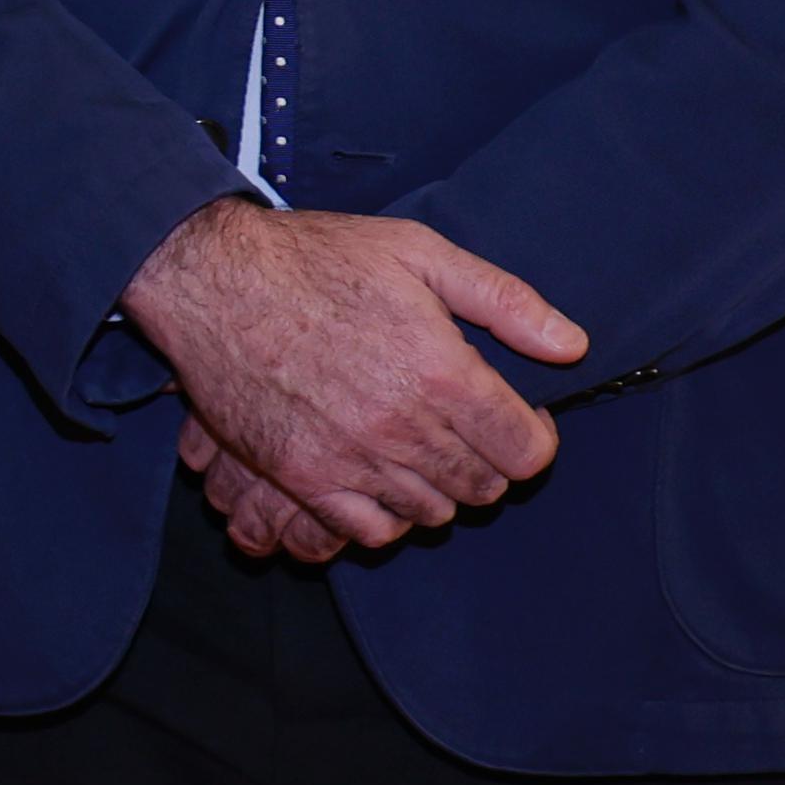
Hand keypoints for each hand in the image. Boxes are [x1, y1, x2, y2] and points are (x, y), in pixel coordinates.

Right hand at [120, 200, 586, 555]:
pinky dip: (387, 516)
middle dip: (488, 462)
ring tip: (420, 449)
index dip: (535, 439)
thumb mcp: (418, 252)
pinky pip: (370, 531)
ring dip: (438, 488)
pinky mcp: (302, 477)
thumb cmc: (316, 258)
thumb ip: (504, 300)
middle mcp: (404, 427)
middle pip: (483, 488)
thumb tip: (572, 345)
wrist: (212, 279)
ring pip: (431, 513)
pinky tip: (380, 478)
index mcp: (443, 372)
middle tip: (466, 430)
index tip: (520, 420)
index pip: (526, 452)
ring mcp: (350, 459)